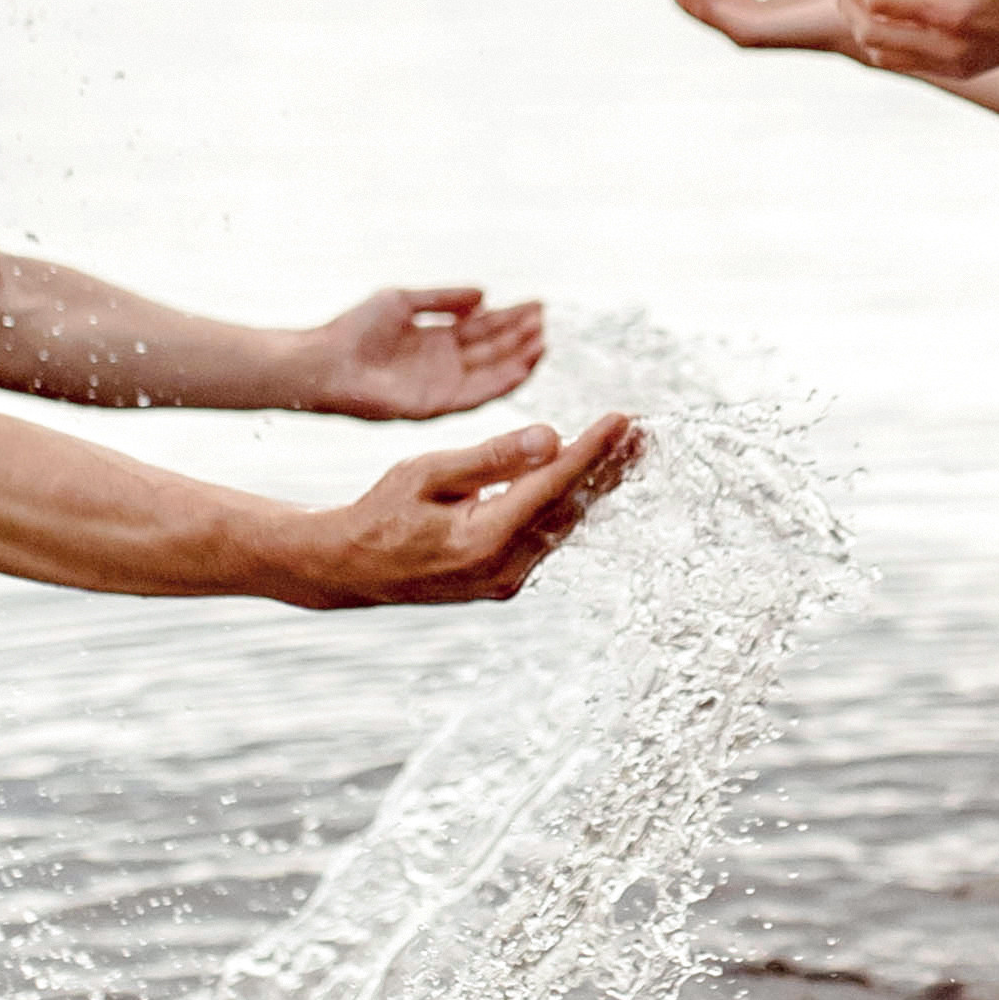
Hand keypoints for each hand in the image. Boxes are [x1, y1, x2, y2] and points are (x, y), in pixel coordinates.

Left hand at [307, 287, 546, 420]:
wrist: (325, 362)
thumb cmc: (355, 329)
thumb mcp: (403, 301)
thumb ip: (443, 299)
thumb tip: (484, 295)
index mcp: (437, 340)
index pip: (483, 328)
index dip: (511, 318)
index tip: (539, 307)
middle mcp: (444, 365)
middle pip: (492, 350)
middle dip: (520, 337)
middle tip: (547, 324)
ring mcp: (441, 386)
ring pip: (490, 374)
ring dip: (518, 360)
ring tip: (543, 345)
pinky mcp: (435, 406)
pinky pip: (475, 395)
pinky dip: (501, 383)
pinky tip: (522, 369)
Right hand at [309, 414, 644, 607]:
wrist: (353, 566)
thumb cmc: (381, 512)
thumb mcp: (426, 472)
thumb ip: (491, 458)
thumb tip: (552, 437)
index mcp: (483, 540)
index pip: (553, 487)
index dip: (592, 450)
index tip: (624, 419)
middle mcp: (505, 569)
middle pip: (571, 508)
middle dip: (609, 466)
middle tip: (645, 429)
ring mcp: (508, 579)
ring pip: (565, 523)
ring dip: (598, 484)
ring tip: (631, 447)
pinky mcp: (507, 579)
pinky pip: (549, 535)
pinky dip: (571, 503)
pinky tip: (593, 477)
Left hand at [836, 0, 998, 79]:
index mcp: (952, 13)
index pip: (880, 0)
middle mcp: (947, 48)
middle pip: (872, 32)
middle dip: (850, 2)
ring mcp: (952, 65)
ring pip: (883, 55)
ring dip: (863, 25)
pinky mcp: (959, 72)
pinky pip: (905, 64)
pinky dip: (884, 41)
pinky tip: (886, 15)